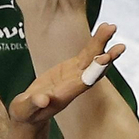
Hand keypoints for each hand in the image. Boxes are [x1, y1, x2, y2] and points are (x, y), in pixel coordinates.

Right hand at [10, 23, 125, 126]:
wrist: (30, 112)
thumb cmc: (26, 112)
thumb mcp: (25, 109)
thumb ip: (34, 104)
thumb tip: (42, 100)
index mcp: (65, 94)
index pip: (85, 81)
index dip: (95, 69)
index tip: (105, 57)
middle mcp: (75, 84)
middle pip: (94, 67)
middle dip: (104, 52)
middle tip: (113, 34)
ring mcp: (75, 76)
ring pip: (92, 58)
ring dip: (102, 43)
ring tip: (111, 26)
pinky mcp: (72, 69)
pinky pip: (87, 54)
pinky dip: (95, 43)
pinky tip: (104, 30)